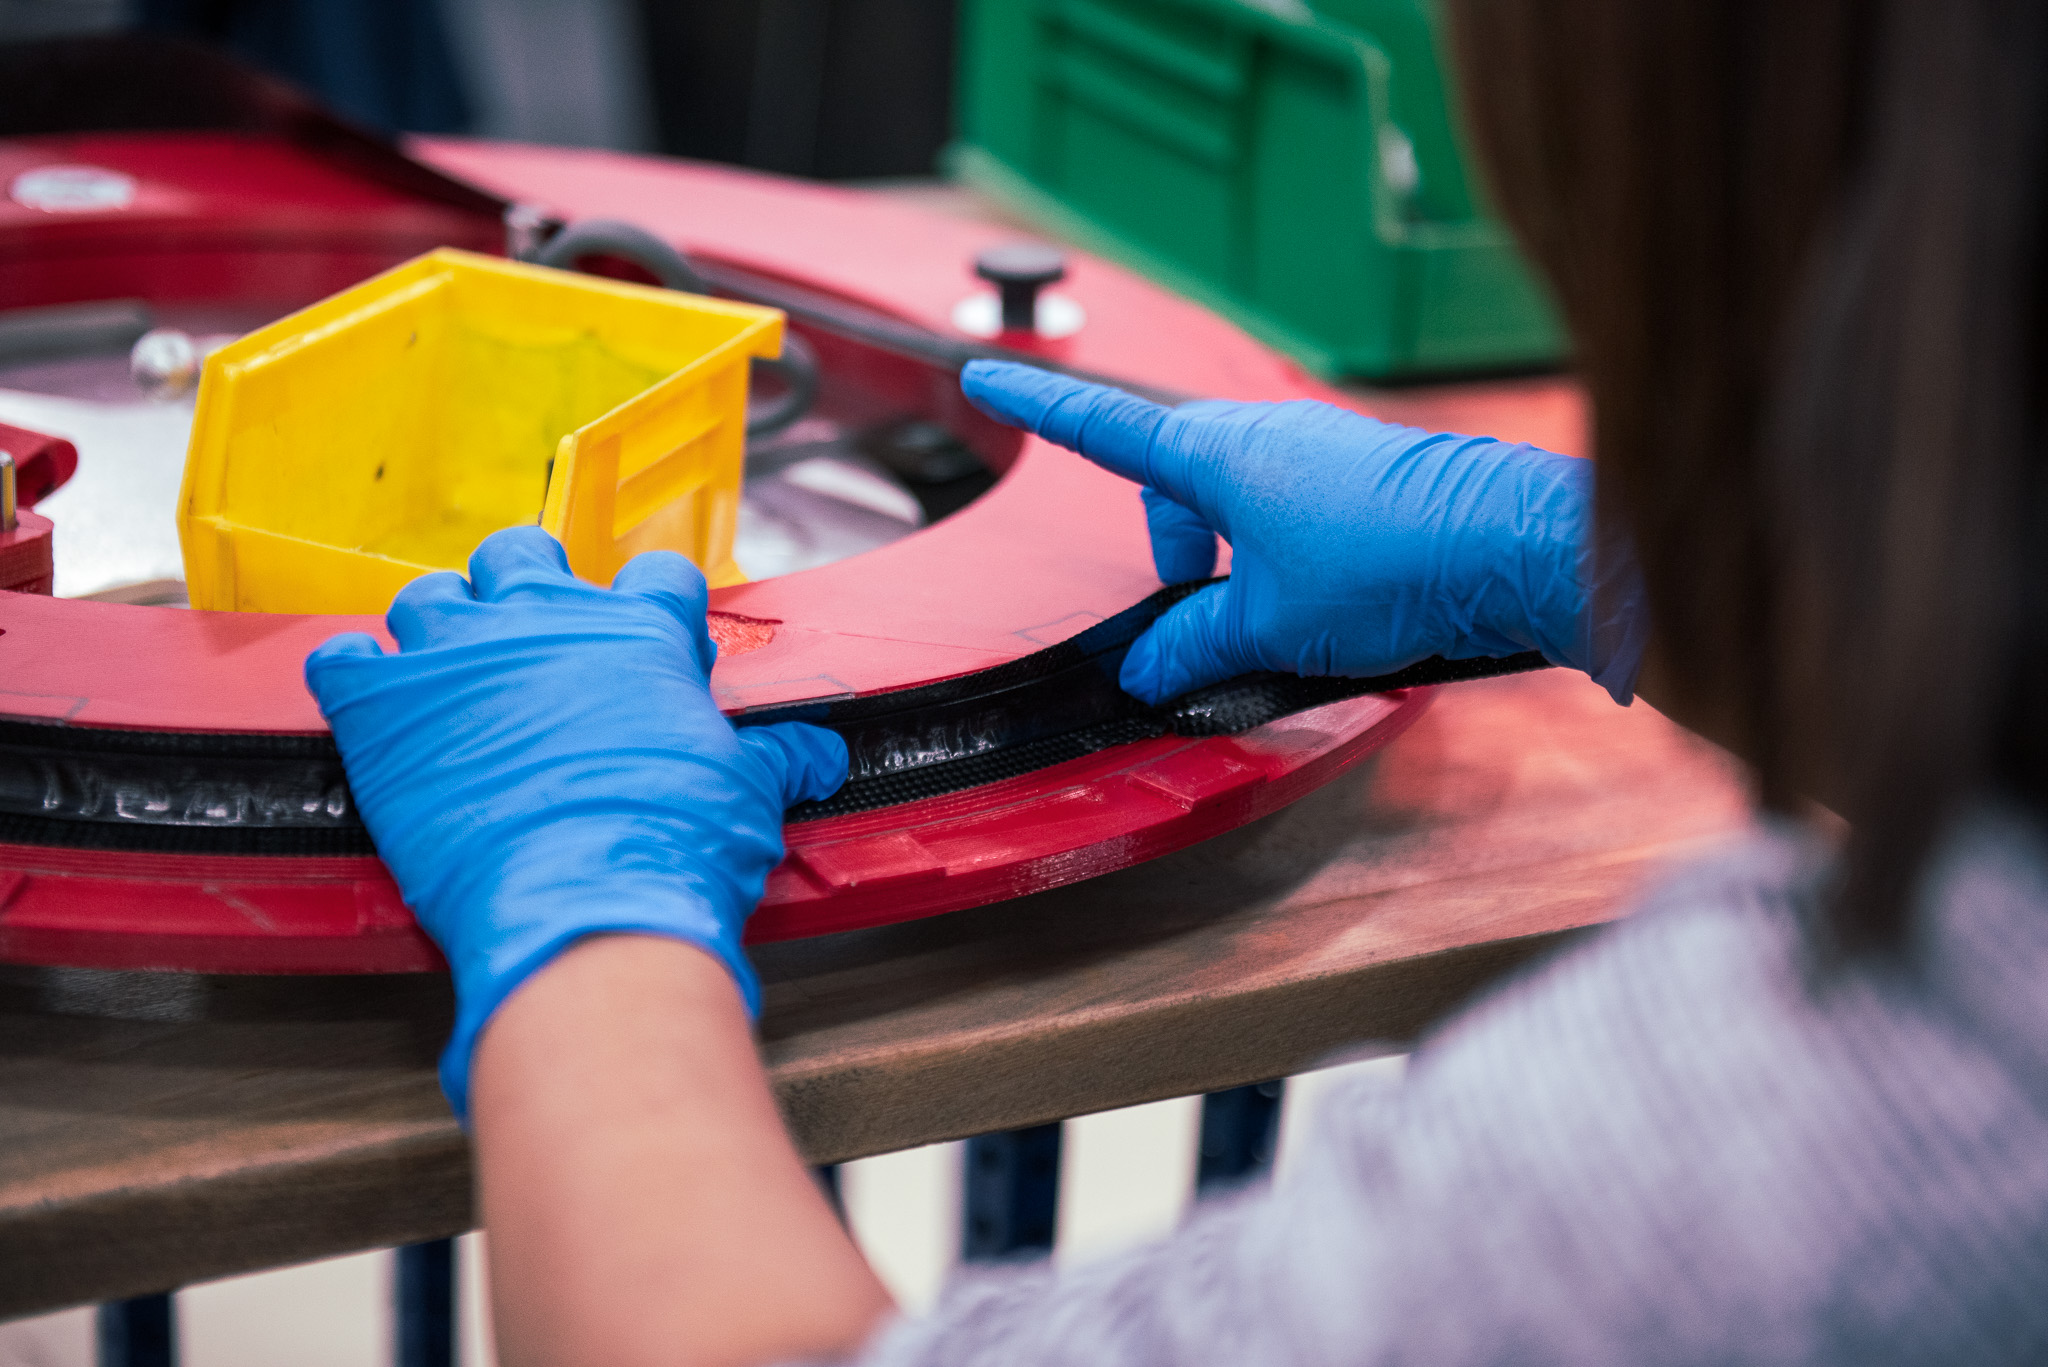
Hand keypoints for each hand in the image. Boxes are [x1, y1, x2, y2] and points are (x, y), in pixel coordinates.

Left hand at [303, 527, 846, 1119]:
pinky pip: (344, 660)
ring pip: (428, 596)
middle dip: (527, 587)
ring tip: (451, 678)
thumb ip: (774, 757)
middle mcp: (544, 619)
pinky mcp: (381, 707)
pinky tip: (375, 709)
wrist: (583, 901)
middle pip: (522, 552)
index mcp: (638, 631)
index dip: (653, 608)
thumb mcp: (746, 792)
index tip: (652, 650)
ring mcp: (455, 655)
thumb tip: (819, 754)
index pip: (655, 575)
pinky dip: (356, 680)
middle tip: (536, 645)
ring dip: (440, 629)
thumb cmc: (674, 844)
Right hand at [961, 361, 1645, 703]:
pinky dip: (1285, 565)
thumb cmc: (1392, 566)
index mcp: (1218, 452)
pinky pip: (1292, 518)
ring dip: (1234, 569)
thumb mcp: (1270, 626)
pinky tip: (1331, 613)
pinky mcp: (1363, 479)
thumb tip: (1152, 668)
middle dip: (1174, 558)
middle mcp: (1263, 436)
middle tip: (1202, 623)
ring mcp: (1317, 452)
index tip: (988, 377)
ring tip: (1281, 628)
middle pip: (1175, 491)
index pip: (1104, 425)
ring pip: (1236, 510)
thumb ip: (1196, 646)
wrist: (1516, 549)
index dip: (1039, 406)